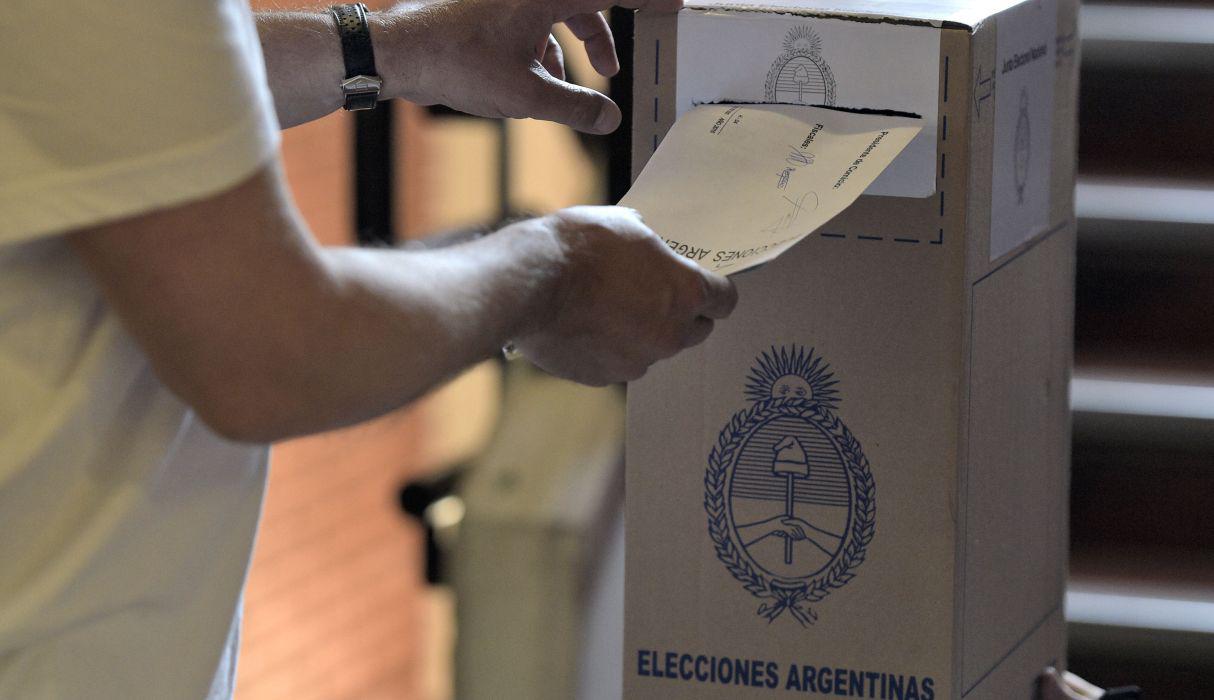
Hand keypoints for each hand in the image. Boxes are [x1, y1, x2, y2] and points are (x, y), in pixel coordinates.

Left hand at [373, 0, 681, 132]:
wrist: (396, 52)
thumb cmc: (455, 62)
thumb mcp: (526, 96)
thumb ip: (575, 108)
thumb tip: (608, 118)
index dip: (647, 0)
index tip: (674, 6)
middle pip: (582, 3)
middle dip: (599, 37)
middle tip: (611, 71)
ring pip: (552, 13)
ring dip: (563, 49)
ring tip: (561, 88)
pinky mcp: (485, 6)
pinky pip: (526, 19)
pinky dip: (536, 47)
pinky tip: (527, 82)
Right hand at [514, 206, 735, 384]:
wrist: (529, 284)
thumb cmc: (578, 248)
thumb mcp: (624, 225)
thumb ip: (649, 245)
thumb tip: (648, 246)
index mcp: (685, 293)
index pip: (725, 301)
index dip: (716, 292)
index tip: (705, 287)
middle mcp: (669, 334)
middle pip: (695, 331)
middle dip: (682, 315)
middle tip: (653, 295)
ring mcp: (637, 360)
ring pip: (653, 349)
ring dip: (641, 333)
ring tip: (607, 308)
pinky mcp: (604, 376)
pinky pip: (617, 362)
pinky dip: (608, 349)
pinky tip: (584, 325)